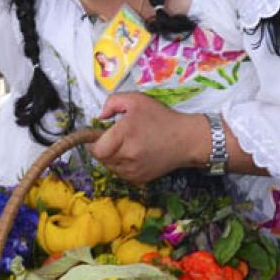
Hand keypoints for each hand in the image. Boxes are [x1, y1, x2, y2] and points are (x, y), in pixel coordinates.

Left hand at [88, 92, 208, 183]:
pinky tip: (133, 153)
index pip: (96, 149)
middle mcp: (128, 157)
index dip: (93, 142)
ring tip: (126, 144)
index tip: (99, 134)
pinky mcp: (139, 179)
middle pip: (101, 158)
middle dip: (103, 147)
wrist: (186, 140)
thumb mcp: (136, 100)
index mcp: (125, 135)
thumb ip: (112, 102)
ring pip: (110, 166)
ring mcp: (133, 171)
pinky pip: (120, 173)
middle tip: (114, 136)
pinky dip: (121, 164)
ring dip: (111, 156)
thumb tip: (100, 117)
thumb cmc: (161, 118)